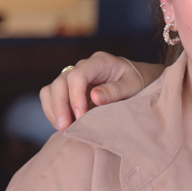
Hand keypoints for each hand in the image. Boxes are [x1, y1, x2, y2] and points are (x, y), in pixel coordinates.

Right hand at [40, 53, 162, 129]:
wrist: (139, 80)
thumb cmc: (138, 82)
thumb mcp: (133, 85)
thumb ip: (116, 90)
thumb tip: (94, 96)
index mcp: (100, 62)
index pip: (78, 75)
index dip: (76, 95)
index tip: (81, 115)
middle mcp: (83, 66)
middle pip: (61, 81)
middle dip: (61, 105)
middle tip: (66, 126)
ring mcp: (74, 77)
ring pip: (52, 88)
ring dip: (53, 109)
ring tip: (62, 128)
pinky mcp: (70, 88)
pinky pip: (52, 96)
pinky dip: (53, 110)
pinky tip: (62, 124)